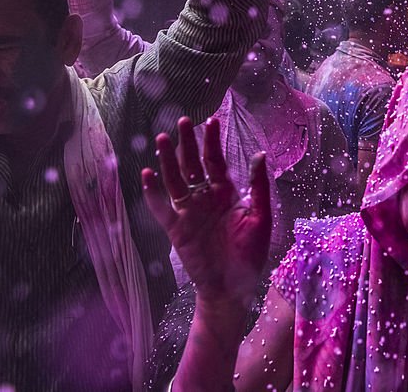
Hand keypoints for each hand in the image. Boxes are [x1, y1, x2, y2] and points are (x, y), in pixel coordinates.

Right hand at [142, 117, 270, 305]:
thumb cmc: (250, 253)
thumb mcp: (260, 216)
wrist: (234, 287)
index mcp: (226, 192)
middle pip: (193, 164)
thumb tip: (259, 154)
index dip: (212, 141)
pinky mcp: (176, 228)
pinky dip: (152, 192)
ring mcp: (189, 211)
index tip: (211, 120)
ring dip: (168, 160)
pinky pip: (161, 207)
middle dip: (188, 143)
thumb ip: (258, 186)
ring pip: (175, 180)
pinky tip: (147, 174)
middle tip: (183, 121)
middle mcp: (205, 197)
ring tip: (162, 139)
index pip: (216, 160)